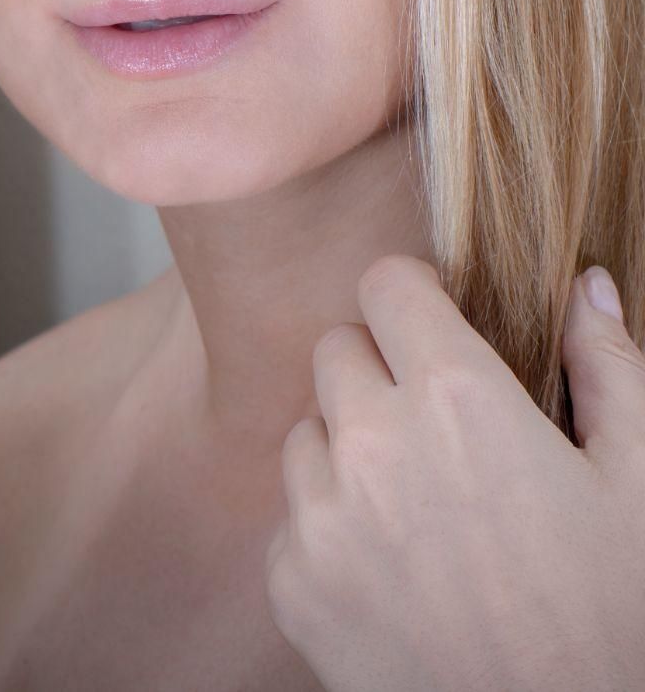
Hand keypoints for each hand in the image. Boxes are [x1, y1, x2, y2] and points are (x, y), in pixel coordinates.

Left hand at [268, 256, 644, 689]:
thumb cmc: (615, 614)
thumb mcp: (643, 482)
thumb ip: (607, 367)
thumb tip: (584, 286)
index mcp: (457, 402)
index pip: (384, 284)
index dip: (414, 295)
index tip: (434, 320)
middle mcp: (369, 447)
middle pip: (334, 350)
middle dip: (380, 367)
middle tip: (437, 421)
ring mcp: (318, 516)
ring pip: (306, 432)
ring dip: (350, 447)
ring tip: (425, 503)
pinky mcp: (288, 580)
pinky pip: (290, 516)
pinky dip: (330, 526)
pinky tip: (397, 565)